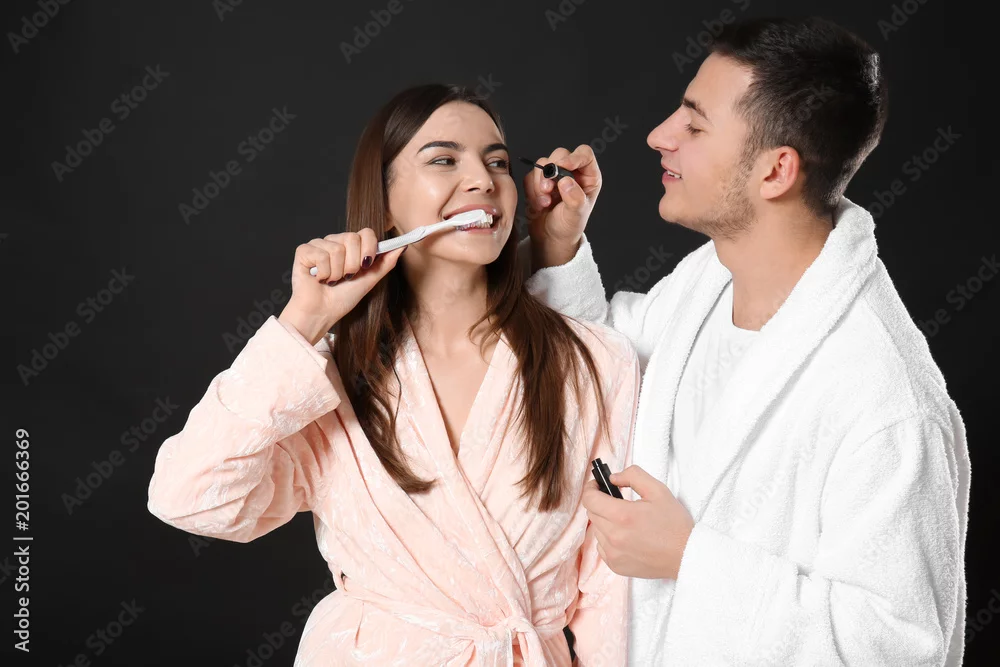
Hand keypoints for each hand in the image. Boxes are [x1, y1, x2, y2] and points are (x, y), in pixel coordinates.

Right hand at [277, 229, 405, 344]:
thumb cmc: (342, 298)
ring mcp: (318, 245)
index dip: (369, 248)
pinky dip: (323, 273)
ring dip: (337, 272)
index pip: (366, 232)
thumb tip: (402, 246)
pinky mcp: (303, 251)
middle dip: (353, 264)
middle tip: (345, 277)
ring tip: (331, 280)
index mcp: (350, 246)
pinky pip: (321, 255)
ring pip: (337, 249)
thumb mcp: (370, 280)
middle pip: (352, 238)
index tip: (366, 265)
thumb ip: (385, 263)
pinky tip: (318, 279)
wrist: (322, 313)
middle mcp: (334, 242)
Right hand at [523, 145, 601, 269]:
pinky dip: (532, 190)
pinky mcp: (538, 181)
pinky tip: (539, 205)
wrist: (550, 238)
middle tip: (548, 189)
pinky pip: (530, 176)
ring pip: (543, 163)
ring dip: (540, 182)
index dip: (573, 157)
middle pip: (560, 154)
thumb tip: (566, 181)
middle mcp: (572, 172)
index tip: (561, 166)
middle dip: (551, 171)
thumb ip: (574, 198)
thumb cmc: (568, 227)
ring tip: (545, 202)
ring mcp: (554, 176)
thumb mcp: (576, 215)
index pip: (584, 154)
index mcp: (588, 177)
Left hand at [581, 465, 694, 579]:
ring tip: (625, 521)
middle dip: (600, 503)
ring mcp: (613, 554)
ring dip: (605, 521)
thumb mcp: (658, 490)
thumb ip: (632, 476)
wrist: (686, 556)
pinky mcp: (615, 566)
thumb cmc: (674, 524)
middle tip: (615, 501)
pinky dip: (609, 539)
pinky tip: (626, 537)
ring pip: (596, 530)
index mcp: (623, 516)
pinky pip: (601, 546)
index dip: (591, 488)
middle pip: (592, 513)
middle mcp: (614, 536)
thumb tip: (613, 478)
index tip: (596, 485)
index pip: (590, 499)